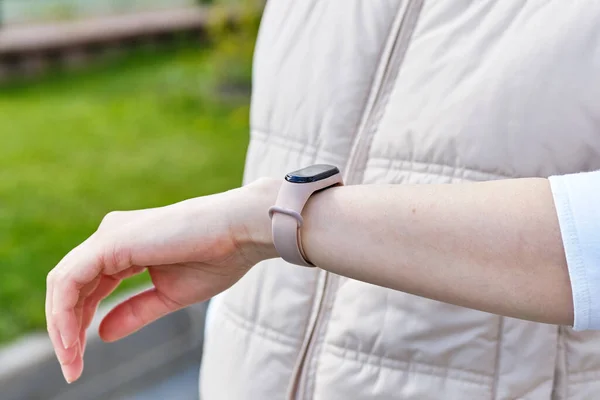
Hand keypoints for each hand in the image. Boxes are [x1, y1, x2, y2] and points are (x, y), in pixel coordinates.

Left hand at [45, 178, 279, 382]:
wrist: (240, 231)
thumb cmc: (217, 257)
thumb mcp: (169, 295)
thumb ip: (135, 312)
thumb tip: (102, 334)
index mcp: (125, 248)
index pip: (88, 288)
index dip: (79, 324)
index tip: (79, 361)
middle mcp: (111, 237)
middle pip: (71, 287)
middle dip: (66, 329)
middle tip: (71, 368)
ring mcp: (109, 236)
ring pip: (64, 283)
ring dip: (62, 325)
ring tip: (71, 360)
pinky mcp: (111, 240)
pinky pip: (71, 280)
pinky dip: (65, 311)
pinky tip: (72, 340)